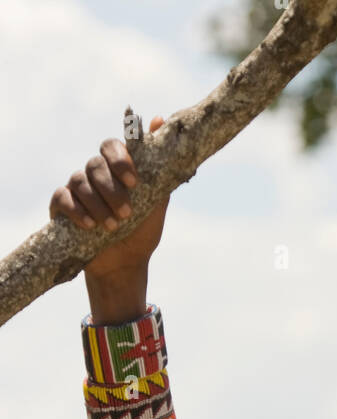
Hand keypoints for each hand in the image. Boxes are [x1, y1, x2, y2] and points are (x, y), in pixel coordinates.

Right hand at [49, 115, 169, 282]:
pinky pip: (63, 198)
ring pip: (80, 181)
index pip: (112, 146)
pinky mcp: (61, 206)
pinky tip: (90, 225)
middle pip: (95, 164)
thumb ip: (158, 168)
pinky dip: (77, 210)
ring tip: (112, 226)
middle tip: (126, 213)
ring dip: (97, 204)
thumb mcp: (157, 201)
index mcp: (116, 168)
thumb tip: (160, 120)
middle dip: (111, 189)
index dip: (120, 160)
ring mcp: (76, 188)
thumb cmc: (141, 232)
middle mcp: (95, 173)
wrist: (125, 265)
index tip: (134, 183)